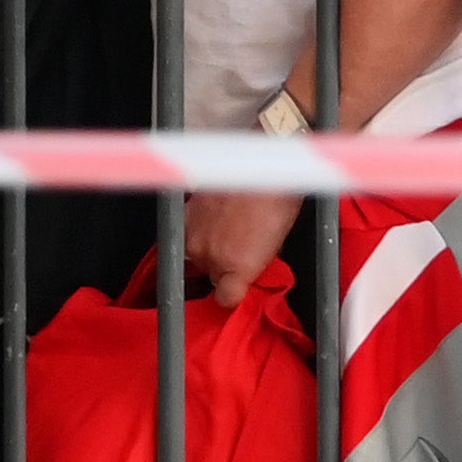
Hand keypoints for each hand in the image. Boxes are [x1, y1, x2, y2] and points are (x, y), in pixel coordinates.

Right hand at [181, 187, 299, 307]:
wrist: (258, 165)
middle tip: (237, 249)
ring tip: (226, 231)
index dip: (232, 292)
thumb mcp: (277, 241)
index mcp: (237, 268)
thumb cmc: (276, 198)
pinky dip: (197, 230)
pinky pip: (186, 234)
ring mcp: (193, 237)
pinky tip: (215, 217)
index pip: (226, 297)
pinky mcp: (184, 217)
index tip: (236, 288)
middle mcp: (210, 257)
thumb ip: (257, 261)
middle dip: (222, 266)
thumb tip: (251, 266)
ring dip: (207, 248)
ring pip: (194, 255)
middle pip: (209, 274)